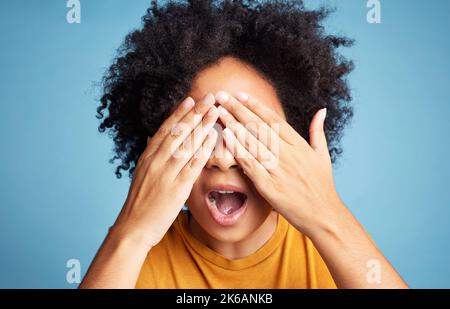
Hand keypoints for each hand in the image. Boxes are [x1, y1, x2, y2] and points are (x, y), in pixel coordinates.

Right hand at [112, 93, 218, 248]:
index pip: (165, 130)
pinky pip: (193, 164)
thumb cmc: (139, 203)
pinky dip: (203, 149)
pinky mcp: (177, 187)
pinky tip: (212, 137)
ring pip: (187, 144)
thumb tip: (157, 142)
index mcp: (147, 157)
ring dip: (202, 125)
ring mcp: (166, 173)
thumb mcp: (142, 175)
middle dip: (194, 113)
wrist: (133, 228)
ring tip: (214, 111)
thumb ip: (152, 158)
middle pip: (178, 132)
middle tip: (208, 97)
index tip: (190, 100)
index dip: (179, 114)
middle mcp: (156, 161)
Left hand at [215, 91, 343, 236]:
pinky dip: (238, 149)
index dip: (255, 106)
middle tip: (222, 96)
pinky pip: (250, 163)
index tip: (240, 95)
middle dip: (238, 109)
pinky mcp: (269, 185)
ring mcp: (278, 169)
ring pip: (252, 142)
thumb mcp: (322, 155)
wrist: (323, 215)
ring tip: (219, 113)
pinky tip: (226, 137)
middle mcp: (288, 153)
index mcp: (298, 144)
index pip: (273, 120)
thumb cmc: (322, 185)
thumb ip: (318, 131)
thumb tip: (321, 110)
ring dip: (233, 125)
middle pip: (258, 127)